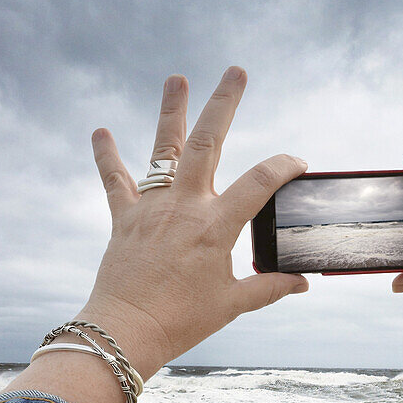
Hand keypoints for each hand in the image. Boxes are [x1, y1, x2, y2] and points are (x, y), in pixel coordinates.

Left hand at [77, 67, 308, 378]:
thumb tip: (301, 282)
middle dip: (223, 104)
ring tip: (177, 77)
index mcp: (216, 227)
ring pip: (163, 149)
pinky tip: (102, 131)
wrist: (126, 331)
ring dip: (171, 111)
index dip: (283, 167)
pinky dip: (108, 156)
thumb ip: (269, 287)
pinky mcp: (125, 218)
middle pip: (207, 143)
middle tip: (236, 71)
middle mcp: (184, 207)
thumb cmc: (182, 321)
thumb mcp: (233, 304)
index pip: (259, 182)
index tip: (297, 163)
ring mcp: (152, 208)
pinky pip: (115, 181)